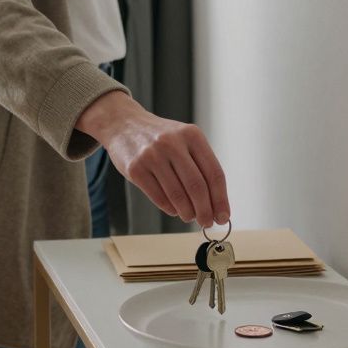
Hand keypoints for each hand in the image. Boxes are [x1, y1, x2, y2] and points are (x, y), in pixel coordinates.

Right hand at [76, 91, 229, 227]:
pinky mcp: (136, 168)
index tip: (223, 216)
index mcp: (192, 135)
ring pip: (177, 195)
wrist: (124, 124)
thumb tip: (216, 204)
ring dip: (187, 212)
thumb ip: (200, 166)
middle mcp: (173, 143)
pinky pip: (158, 197)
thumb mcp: (184, 140)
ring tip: (190, 217)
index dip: (221, 199)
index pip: (214, 173)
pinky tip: (174, 210)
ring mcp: (152, 155)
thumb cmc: (160, 138)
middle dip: (205, 210)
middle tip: (207, 222)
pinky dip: (170, 208)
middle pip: (197, 186)